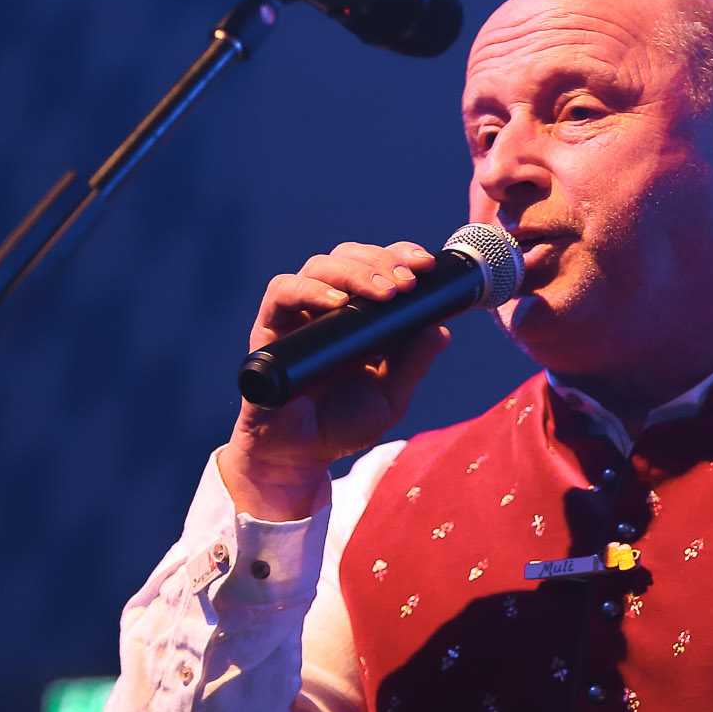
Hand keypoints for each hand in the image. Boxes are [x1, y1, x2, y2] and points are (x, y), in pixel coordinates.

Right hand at [219, 240, 450, 519]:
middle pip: (350, 257)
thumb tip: (442, 329)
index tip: (425, 266)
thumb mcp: (390, 397)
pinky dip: (309, 289)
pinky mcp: (270, 327)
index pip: (378, 265)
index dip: (400, 255)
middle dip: (382, 262)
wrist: (300, 455)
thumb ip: (413, 364)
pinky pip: (283, 292)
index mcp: (360, 314)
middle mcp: (328, 306)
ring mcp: (299, 314)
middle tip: (405, 283)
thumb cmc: (342, 425)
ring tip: (381, 291)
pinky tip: (335, 301)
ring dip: (354, 271)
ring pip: (319, 266)